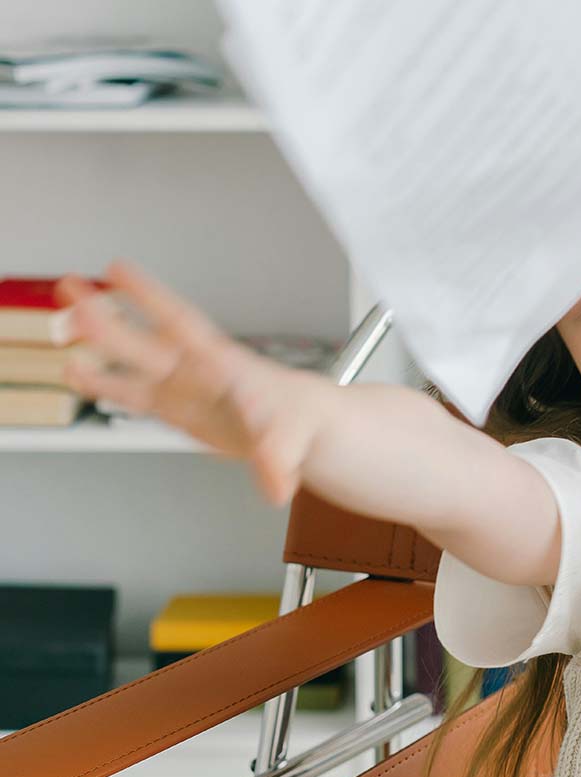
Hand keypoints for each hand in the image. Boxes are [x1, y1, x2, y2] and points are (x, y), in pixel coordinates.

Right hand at [56, 261, 332, 505]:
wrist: (304, 430)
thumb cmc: (301, 421)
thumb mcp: (293, 440)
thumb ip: (279, 460)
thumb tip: (274, 486)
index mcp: (225, 365)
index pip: (182, 323)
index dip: (150, 297)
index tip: (118, 270)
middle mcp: (198, 371)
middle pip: (144, 340)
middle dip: (107, 318)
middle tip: (69, 289)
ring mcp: (186, 390)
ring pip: (134, 364)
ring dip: (99, 348)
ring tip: (61, 329)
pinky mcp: (180, 411)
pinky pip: (137, 396)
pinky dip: (107, 388)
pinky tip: (80, 375)